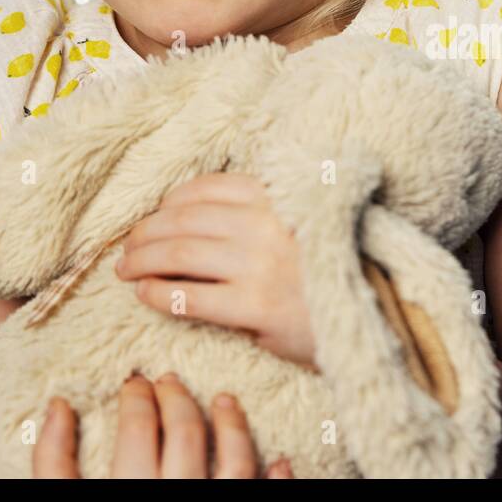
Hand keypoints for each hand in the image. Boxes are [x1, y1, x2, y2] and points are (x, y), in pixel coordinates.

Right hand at [32, 372, 293, 477]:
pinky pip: (262, 499)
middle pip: (184, 433)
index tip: (133, 382)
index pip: (137, 427)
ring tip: (226, 400)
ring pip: (234, 459)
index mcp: (127, 493)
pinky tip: (278, 461)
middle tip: (167, 382)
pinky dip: (275, 478)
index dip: (136, 398)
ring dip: (233, 424)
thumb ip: (52, 465)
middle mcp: (175, 499)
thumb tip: (55, 408)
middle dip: (176, 399)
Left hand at [115, 172, 316, 370]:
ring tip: (126, 269)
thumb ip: (261, 211)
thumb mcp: (305, 221)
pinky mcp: (255, 307)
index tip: (157, 215)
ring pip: (178, 253)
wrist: (375, 313)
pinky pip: (188, 296)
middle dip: (146, 231)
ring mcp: (260, 264)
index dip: (171, 201)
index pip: (208, 188)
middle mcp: (267, 223)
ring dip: (142, 260)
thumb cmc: (333, 268)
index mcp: (278, 198)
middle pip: (183, 218)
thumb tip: (190, 215)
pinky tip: (145, 294)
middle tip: (129, 246)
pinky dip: (157, 293)